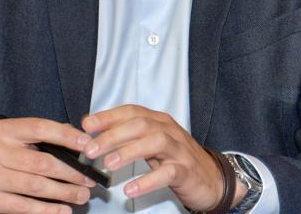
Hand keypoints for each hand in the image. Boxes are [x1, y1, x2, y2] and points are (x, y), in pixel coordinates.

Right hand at [0, 116, 95, 213]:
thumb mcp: (13, 139)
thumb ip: (42, 137)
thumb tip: (79, 140)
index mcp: (3, 130)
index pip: (41, 128)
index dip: (68, 137)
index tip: (89, 145)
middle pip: (43, 162)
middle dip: (72, 173)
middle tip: (89, 179)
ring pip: (36, 186)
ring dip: (64, 192)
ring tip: (81, 195)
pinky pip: (23, 206)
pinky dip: (46, 209)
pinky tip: (61, 209)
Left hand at [82, 104, 246, 210]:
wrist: (213, 179)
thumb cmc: (177, 160)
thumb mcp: (153, 144)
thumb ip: (129, 136)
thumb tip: (95, 132)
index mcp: (160, 122)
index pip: (133, 111)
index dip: (109, 116)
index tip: (86, 125)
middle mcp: (170, 131)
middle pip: (141, 124)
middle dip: (113, 135)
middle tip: (90, 149)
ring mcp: (179, 151)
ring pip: (155, 142)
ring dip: (129, 151)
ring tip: (108, 164)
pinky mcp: (186, 172)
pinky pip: (167, 173)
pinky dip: (147, 181)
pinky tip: (130, 189)